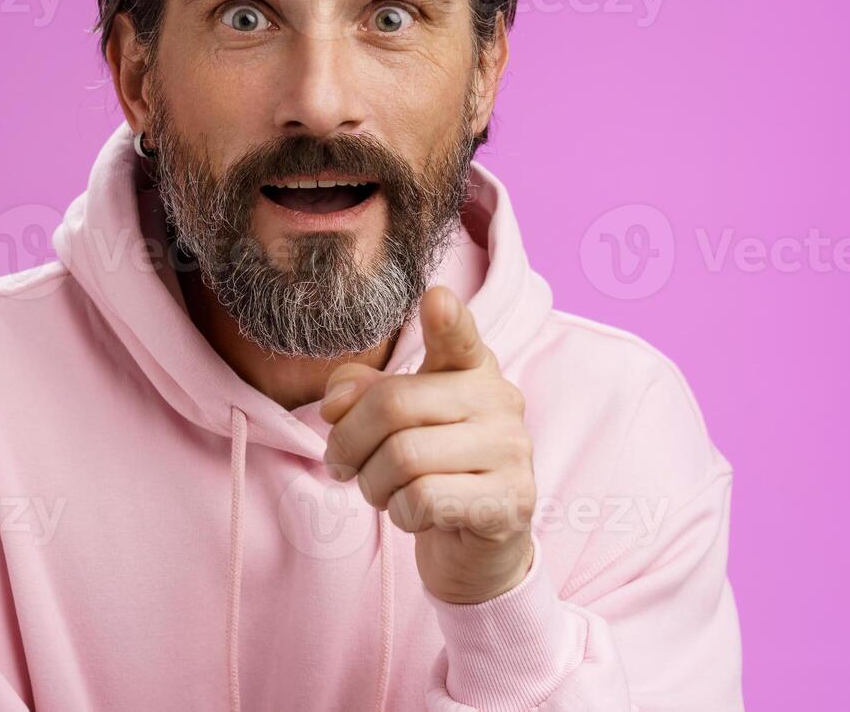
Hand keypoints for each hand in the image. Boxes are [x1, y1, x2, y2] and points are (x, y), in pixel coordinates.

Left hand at [320, 286, 536, 604]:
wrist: (474, 549)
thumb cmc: (428, 473)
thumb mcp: (388, 427)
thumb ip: (359, 396)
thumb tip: (336, 402)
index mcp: (472, 370)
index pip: (458, 338)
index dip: (447, 320)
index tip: (436, 299)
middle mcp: (501, 400)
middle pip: (394, 405)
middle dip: (348, 443)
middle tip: (341, 466)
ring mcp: (512, 451)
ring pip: (404, 457)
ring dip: (373, 485)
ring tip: (386, 493)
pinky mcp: (509, 501)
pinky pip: (424, 499)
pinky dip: (402, 514)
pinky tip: (417, 515)